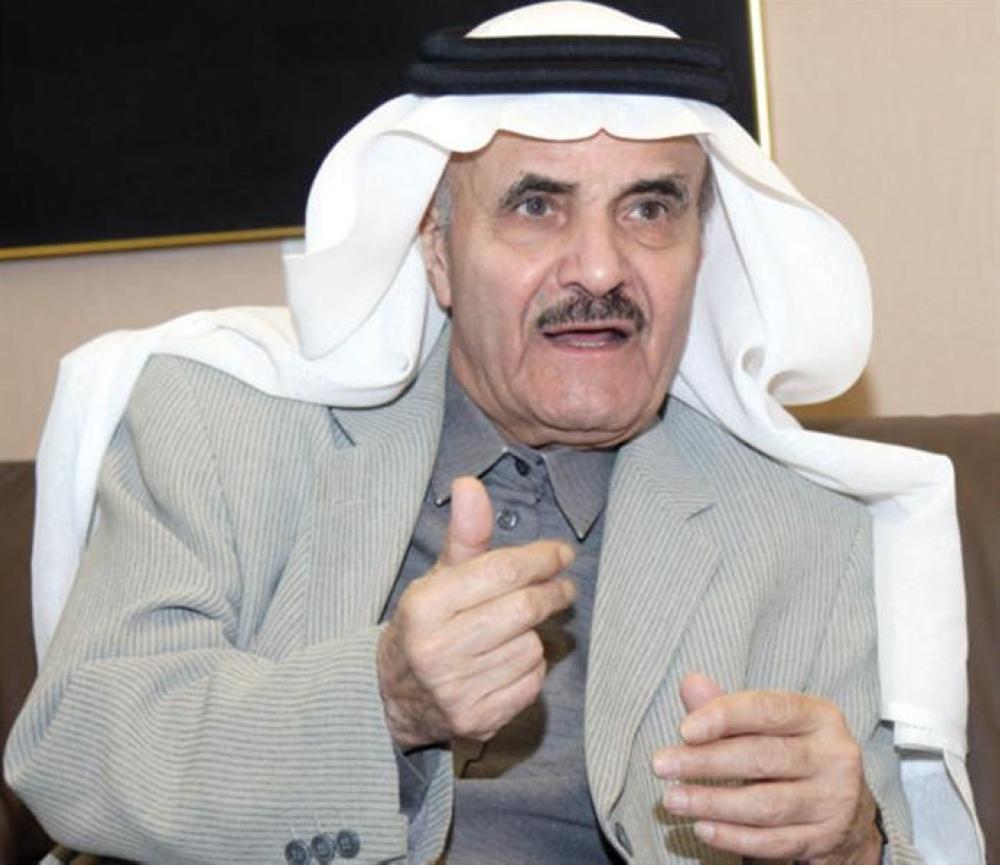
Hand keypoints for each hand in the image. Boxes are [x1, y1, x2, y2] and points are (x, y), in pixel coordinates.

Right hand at [377, 476, 575, 748]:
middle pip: (523, 611)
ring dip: (535, 633)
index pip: (500, 572)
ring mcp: (457, 691)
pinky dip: (530, 667)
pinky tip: (510, 660)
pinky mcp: (477, 721)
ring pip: (531, 647)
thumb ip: (464, 534)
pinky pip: (531, 683)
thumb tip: (469, 483)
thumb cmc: (426, 624)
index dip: (540, 559)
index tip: (561, 553)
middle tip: (564, 585)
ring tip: (516, 629)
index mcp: (424, 606)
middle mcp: (437, 650)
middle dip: (552, 592)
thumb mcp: (437, 577)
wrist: (394, 698)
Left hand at [652, 673, 883, 863]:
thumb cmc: (793, 753)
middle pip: (762, 758)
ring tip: (672, 799)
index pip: (767, 710)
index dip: (724, 717)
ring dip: (713, 803)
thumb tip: (690, 684)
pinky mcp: (826, 839)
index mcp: (819, 716)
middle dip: (705, 762)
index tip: (684, 730)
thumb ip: (727, 708)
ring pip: (766, 804)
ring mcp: (834, 801)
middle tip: (661, 765)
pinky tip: (702, 828)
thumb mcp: (768, 725)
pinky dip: (734, 836)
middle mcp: (834, 756)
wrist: (845, 808)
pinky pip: (774, 842)